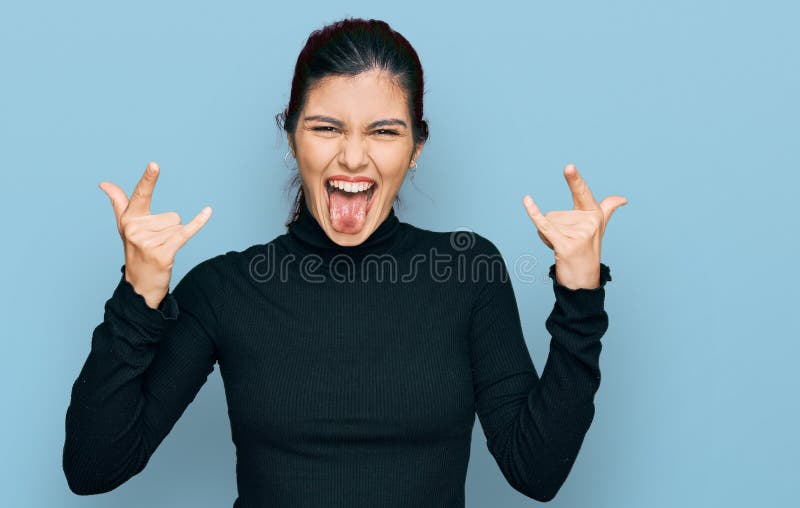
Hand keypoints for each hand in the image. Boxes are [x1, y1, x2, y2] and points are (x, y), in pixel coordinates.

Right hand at [99, 161, 212, 307]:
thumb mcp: (125, 226)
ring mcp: (148, 242)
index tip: (155, 164)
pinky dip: (198, 223)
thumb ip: (118, 203)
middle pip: (171, 216)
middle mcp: (136, 229)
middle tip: (156, 243)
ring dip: (174, 238)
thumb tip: (104, 183)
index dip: (149, 179)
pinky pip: (186, 233)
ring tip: (161, 249)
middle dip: (169, 229)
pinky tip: (208, 211)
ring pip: (178, 226)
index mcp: (128, 219)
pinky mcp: (162, 254)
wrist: (140, 285)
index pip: (141, 195)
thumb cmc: (136, 250)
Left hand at [522, 164, 626, 288]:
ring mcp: (579, 235)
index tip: (568, 166)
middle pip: (555, 215)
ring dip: (548, 237)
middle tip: (567, 243)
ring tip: (562, 248)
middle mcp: (589, 223)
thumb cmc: (588, 251)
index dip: (575, 181)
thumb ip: (607, 209)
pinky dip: (534, 214)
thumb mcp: (598, 228)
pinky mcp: (567, 245)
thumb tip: (623, 198)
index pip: (582, 193)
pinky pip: (545, 226)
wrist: (584, 281)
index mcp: (595, 215)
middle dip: (553, 229)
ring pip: (547, 223)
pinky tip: (527, 200)